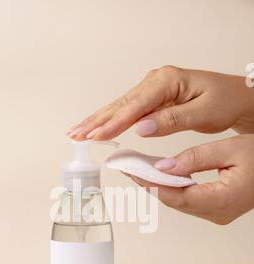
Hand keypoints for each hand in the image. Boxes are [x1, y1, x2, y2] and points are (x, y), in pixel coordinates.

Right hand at [68, 66, 253, 139]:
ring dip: (97, 121)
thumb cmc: (224, 101)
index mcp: (167, 81)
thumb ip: (172, 120)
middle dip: (96, 121)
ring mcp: (152, 89)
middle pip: (120, 104)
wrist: (235, 97)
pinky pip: (126, 110)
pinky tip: (96, 127)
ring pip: (119, 107)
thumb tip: (142, 129)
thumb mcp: (204, 112)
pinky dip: (109, 120)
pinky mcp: (151, 99)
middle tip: (76, 135)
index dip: (115, 123)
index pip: (136, 105)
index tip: (98, 136)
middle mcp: (155, 82)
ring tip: (76, 132)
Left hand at [129, 134, 253, 224]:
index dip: (150, 182)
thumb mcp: (231, 149)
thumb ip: (196, 158)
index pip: (174, 195)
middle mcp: (216, 213)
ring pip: (177, 201)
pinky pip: (185, 199)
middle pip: (172, 200)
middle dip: (148, 182)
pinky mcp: (214, 209)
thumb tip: (164, 166)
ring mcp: (215, 214)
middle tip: (127, 164)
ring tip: (137, 166)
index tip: (131, 168)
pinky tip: (158, 173)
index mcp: (221, 200)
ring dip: (157, 184)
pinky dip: (170, 186)